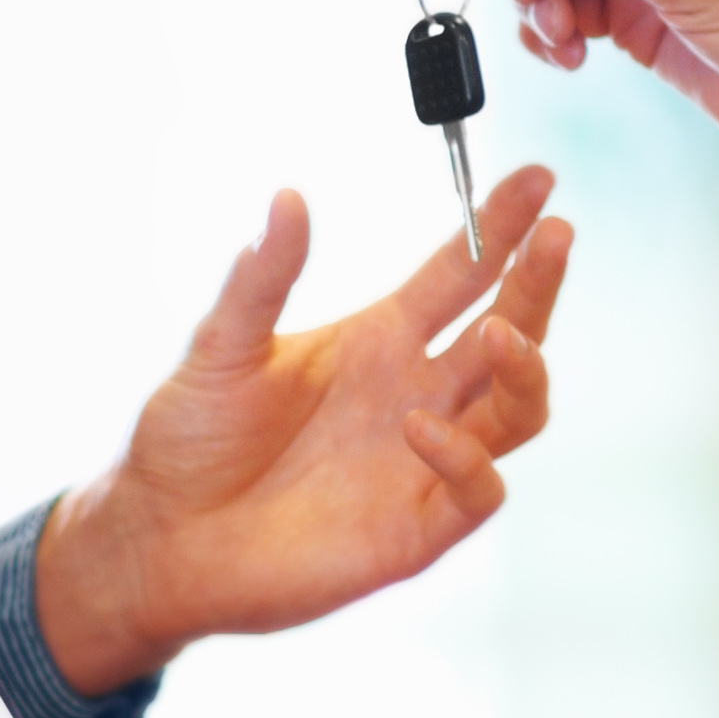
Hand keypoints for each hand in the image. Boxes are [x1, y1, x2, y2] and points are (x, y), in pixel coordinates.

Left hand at [30, 173, 573, 693]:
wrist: (163, 539)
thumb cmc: (190, 441)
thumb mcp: (221, 347)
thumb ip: (262, 279)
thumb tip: (287, 198)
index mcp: (380, 339)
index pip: (464, 274)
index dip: (502, 226)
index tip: (538, 178)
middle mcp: (417, 392)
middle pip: (511, 331)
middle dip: (538, 283)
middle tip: (555, 235)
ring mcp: (424, 461)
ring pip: (518, 409)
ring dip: (524, 368)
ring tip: (499, 334)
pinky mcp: (418, 528)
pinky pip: (478, 489)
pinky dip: (466, 456)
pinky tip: (422, 426)